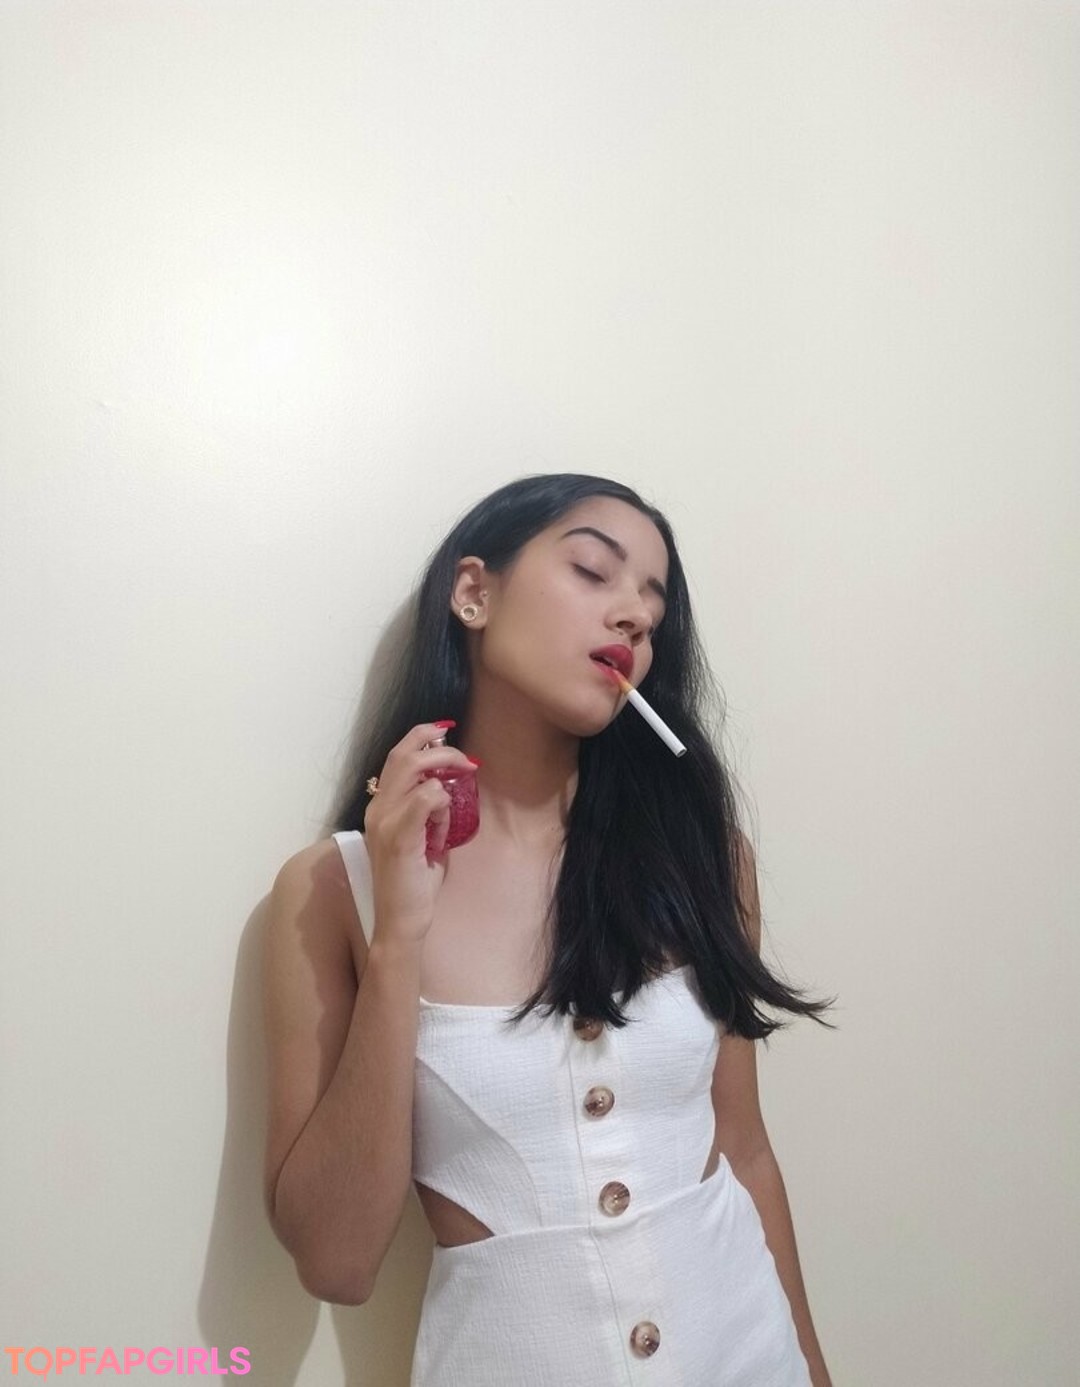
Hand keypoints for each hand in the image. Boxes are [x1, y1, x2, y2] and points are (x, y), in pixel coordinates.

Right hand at [362, 722, 476, 942]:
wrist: (401, 921)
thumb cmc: (414, 884)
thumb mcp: (425, 840)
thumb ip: (432, 814)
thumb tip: (449, 791)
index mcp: (380, 808)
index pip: (396, 757)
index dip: (420, 738)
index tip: (445, 732)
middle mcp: (377, 810)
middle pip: (403, 755)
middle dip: (438, 746)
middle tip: (465, 757)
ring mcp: (384, 823)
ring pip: (413, 770)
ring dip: (444, 769)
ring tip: (465, 778)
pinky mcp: (398, 838)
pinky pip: (422, 800)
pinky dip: (440, 799)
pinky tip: (447, 816)